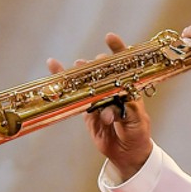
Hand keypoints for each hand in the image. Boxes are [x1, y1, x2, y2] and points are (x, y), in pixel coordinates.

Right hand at [47, 33, 152, 180]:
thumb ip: (126, 112)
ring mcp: (98, 97)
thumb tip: (111, 108)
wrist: (127, 153)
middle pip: (102, 70)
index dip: (118, 49)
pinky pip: (75, 94)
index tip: (109, 38)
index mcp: (129, 88)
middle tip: (92, 65)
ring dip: (80, 73)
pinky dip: (63, 82)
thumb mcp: (137, 122)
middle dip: (97, 66)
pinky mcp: (86, 108)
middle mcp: (112, 89)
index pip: (125, 64)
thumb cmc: (137, 134)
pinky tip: (53, 66)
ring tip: (77, 67)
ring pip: (87, 80)